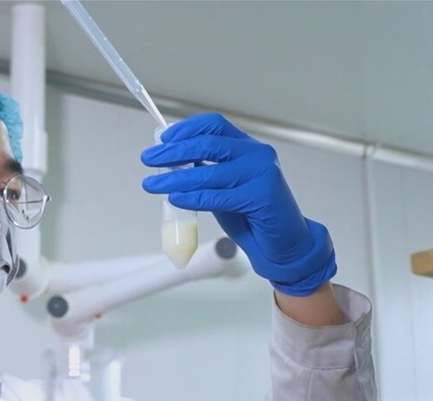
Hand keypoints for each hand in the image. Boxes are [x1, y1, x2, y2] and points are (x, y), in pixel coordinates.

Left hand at [141, 113, 336, 296]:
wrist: (282, 244)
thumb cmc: (252, 216)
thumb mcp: (223, 188)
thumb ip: (203, 173)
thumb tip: (169, 162)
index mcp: (247, 147)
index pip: (214, 124)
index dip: (186, 129)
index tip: (162, 139)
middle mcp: (257, 154)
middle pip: (208, 144)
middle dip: (174, 151)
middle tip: (149, 159)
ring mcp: (262, 173)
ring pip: (209, 172)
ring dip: (176, 178)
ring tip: (153, 184)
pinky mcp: (262, 196)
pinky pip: (218, 196)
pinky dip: (193, 198)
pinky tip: (175, 199)